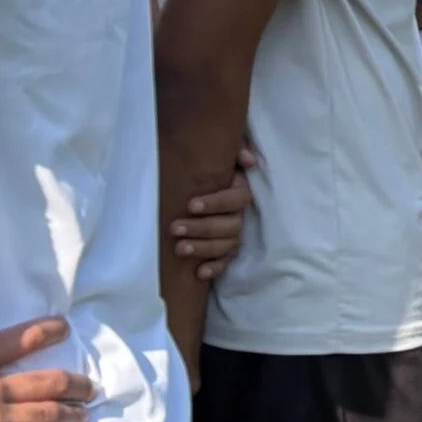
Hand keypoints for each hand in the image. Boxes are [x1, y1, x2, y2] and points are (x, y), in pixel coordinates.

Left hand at [171, 144, 257, 281]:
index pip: (236, 199)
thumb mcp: (217, 151)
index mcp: (238, 191)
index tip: (190, 205)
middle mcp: (239, 214)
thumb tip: (247, 160)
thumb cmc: (206, 165)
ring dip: (203, 248)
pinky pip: (225, 262)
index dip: (216, 203)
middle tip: (174, 228)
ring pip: (227, 245)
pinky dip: (215, 268)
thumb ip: (234, 148)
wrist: (193, 182)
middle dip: (201, 228)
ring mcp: (232, 234)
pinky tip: (199, 273)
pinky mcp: (224, 250)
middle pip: (230, 226)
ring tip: (178, 248)